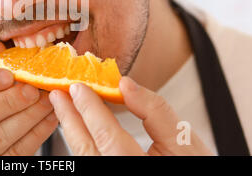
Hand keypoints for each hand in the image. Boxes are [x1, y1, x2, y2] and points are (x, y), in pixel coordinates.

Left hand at [49, 77, 213, 155]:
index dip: (90, 109)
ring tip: (64, 107)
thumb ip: (157, 111)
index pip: (107, 137)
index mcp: (138, 168)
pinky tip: (78, 128)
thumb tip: (126, 85)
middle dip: (70, 118)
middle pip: (86, 149)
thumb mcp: (185, 140)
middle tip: (59, 93)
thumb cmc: (193, 169)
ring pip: (84, 157)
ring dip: (72, 130)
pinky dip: (81, 143)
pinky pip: (89, 161)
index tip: (78, 86)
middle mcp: (118, 175)